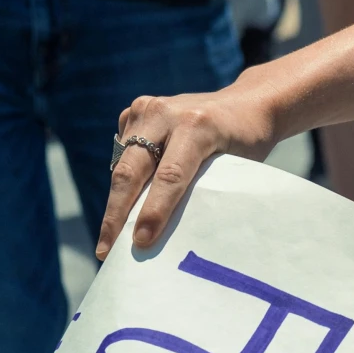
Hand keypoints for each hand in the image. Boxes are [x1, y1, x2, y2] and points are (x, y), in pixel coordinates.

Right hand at [100, 81, 279, 257]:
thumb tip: (170, 234)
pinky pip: (123, 153)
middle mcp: (168, 113)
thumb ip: (205, 189)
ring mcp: (149, 109)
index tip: (140, 242)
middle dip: (117, 215)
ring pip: (121, 165)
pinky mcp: (137, 111)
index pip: (171, 175)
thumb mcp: (237, 165)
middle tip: (106, 250)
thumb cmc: (247, 142)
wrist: (247, 103)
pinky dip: (123, 181)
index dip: (154, 211)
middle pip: (132, 170)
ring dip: (115, 203)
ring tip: (109, 239)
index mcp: (199, 125)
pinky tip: (125, 205)